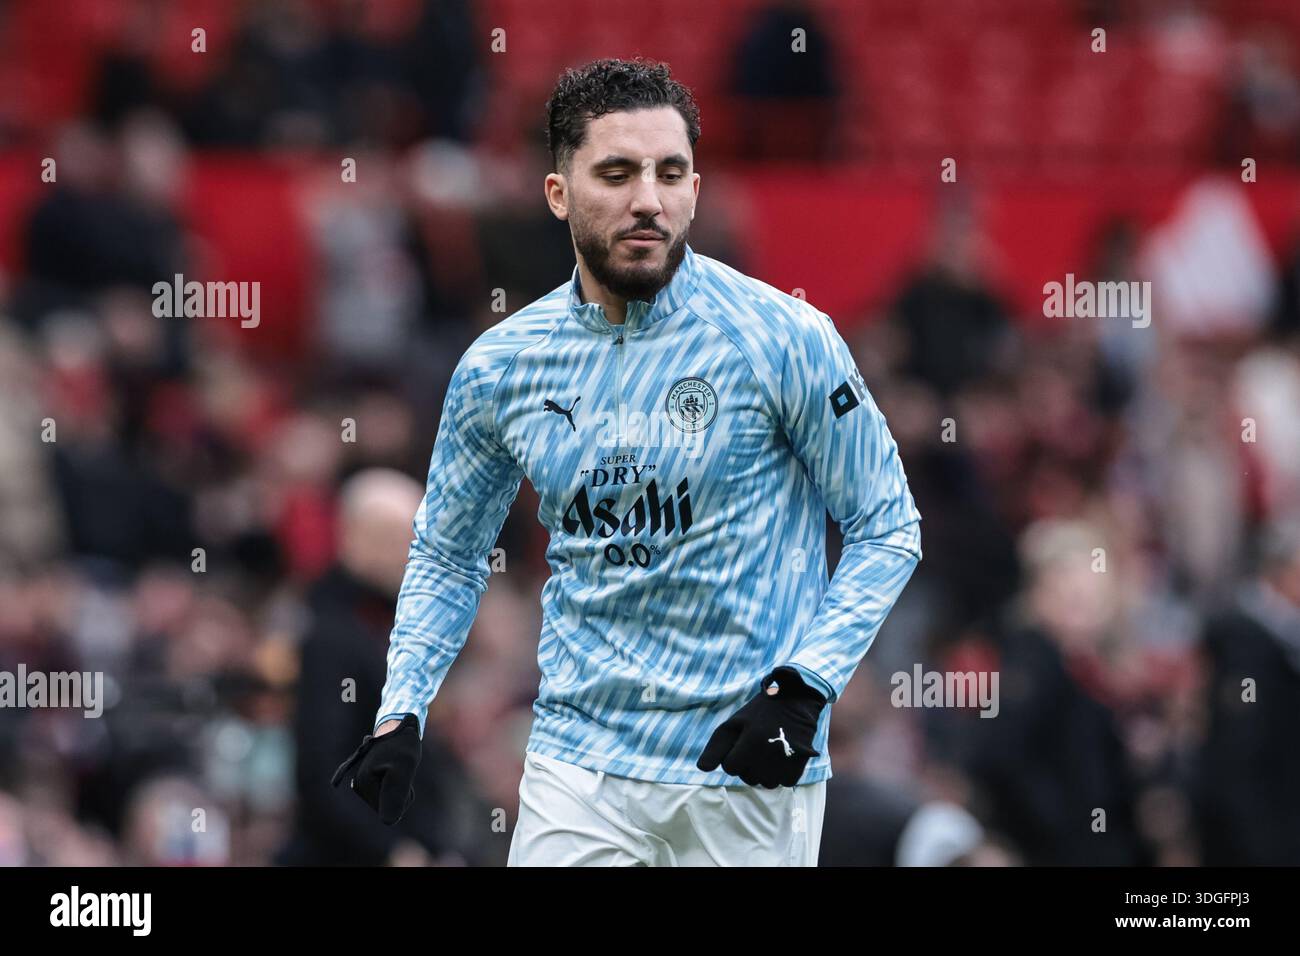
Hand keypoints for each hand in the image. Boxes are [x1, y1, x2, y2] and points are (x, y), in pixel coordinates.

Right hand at [331, 713, 421, 823]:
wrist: (401, 725)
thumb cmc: (403, 745)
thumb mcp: (405, 768)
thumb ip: (396, 794)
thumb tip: (387, 822)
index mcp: (362, 784)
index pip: (388, 810)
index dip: (403, 796)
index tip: (402, 772)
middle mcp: (358, 784)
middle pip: (387, 805)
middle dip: (401, 792)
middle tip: (403, 767)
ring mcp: (364, 781)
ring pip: (389, 798)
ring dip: (401, 786)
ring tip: (400, 765)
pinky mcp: (371, 778)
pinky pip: (390, 791)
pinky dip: (398, 782)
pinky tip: (394, 767)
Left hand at [696, 667, 825, 787]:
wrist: (797, 702)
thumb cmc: (761, 712)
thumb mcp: (735, 723)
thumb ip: (715, 746)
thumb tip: (702, 768)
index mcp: (751, 742)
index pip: (730, 767)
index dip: (733, 755)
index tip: (743, 742)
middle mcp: (768, 756)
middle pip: (746, 777)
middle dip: (748, 764)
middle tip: (758, 743)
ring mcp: (785, 764)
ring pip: (764, 783)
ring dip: (764, 771)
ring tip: (770, 749)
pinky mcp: (799, 769)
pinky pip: (782, 783)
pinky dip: (781, 773)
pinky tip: (783, 756)